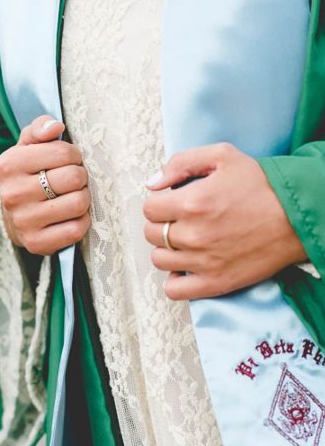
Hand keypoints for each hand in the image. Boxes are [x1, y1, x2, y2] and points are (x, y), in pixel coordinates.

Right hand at [0, 115, 90, 254]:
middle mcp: (13, 193)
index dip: (75, 156)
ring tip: (74, 196)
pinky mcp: (36, 243)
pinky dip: (82, 221)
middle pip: (74, 178)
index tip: (69, 161)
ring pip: (78, 203)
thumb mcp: (29, 146)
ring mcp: (24, 221)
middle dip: (81, 177)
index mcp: (10, 164)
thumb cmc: (29, 174)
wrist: (15, 216)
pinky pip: (76, 230)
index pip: (65, 152)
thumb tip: (56, 126)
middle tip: (74, 180)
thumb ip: (40, 129)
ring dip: (84, 199)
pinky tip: (72, 216)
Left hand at [143, 143, 306, 299]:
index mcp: (192, 202)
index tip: (170, 202)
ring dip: (166, 249)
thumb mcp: (223, 156)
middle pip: (151, 234)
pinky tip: (185, 265)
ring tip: (184, 240)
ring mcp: (203, 262)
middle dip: (160, 223)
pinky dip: (174, 279)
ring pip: (160, 260)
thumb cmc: (262, 185)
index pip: (149, 208)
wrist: (297, 217)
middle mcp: (193, 234)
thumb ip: (181, 163)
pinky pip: (174, 290)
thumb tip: (151, 183)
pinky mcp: (215, 283)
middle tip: (178, 219)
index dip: (158, 202)